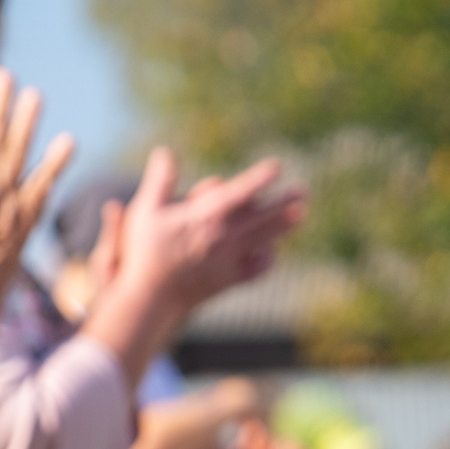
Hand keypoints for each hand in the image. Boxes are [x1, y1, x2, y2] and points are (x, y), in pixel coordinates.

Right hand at [111, 148, 303, 319]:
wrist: (151, 297)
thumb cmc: (146, 251)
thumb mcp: (146, 211)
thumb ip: (160, 180)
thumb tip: (165, 151)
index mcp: (205, 217)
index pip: (239, 192)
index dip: (259, 178)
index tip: (278, 167)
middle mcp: (224, 237)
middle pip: (262, 215)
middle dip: (285, 202)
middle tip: (304, 191)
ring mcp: (230, 260)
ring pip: (265, 238)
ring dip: (285, 225)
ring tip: (300, 215)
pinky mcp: (230, 280)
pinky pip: (258, 267)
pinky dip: (267, 258)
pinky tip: (270, 250)